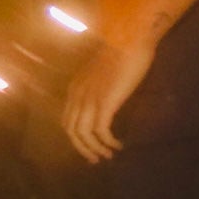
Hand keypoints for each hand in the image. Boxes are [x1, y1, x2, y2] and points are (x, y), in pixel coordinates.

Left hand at [62, 33, 157, 162]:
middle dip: (82, 148)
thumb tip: (110, 97)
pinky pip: (101, 131)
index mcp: (76, 88)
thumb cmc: (123, 51)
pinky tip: (118, 145)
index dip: (77, 136)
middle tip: (96, 159)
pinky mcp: (104, 103)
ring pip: (83, 135)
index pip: (68, 119)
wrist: (130, 39)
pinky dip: (108, 142)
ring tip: (108, 156)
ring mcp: (90, 100)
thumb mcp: (105, 72)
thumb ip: (102, 85)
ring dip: (95, 149)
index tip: (90, 145)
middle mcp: (77, 95)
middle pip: (71, 131)